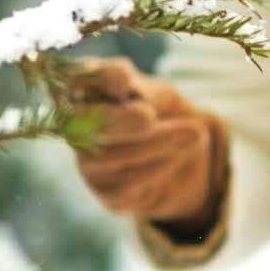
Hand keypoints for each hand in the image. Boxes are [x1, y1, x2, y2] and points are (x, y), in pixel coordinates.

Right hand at [68, 57, 227, 230]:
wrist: (181, 158)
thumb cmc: (162, 113)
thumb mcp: (160, 96)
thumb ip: (142, 91)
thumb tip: (124, 88)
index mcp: (88, 92)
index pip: (76, 80)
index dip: (95, 80)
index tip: (124, 80)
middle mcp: (78, 128)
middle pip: (81, 123)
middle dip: (116, 119)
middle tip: (148, 116)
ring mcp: (87, 162)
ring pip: (108, 157)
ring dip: (153, 145)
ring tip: (193, 134)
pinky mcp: (106, 191)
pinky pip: (126, 184)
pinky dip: (157, 168)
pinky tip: (178, 157)